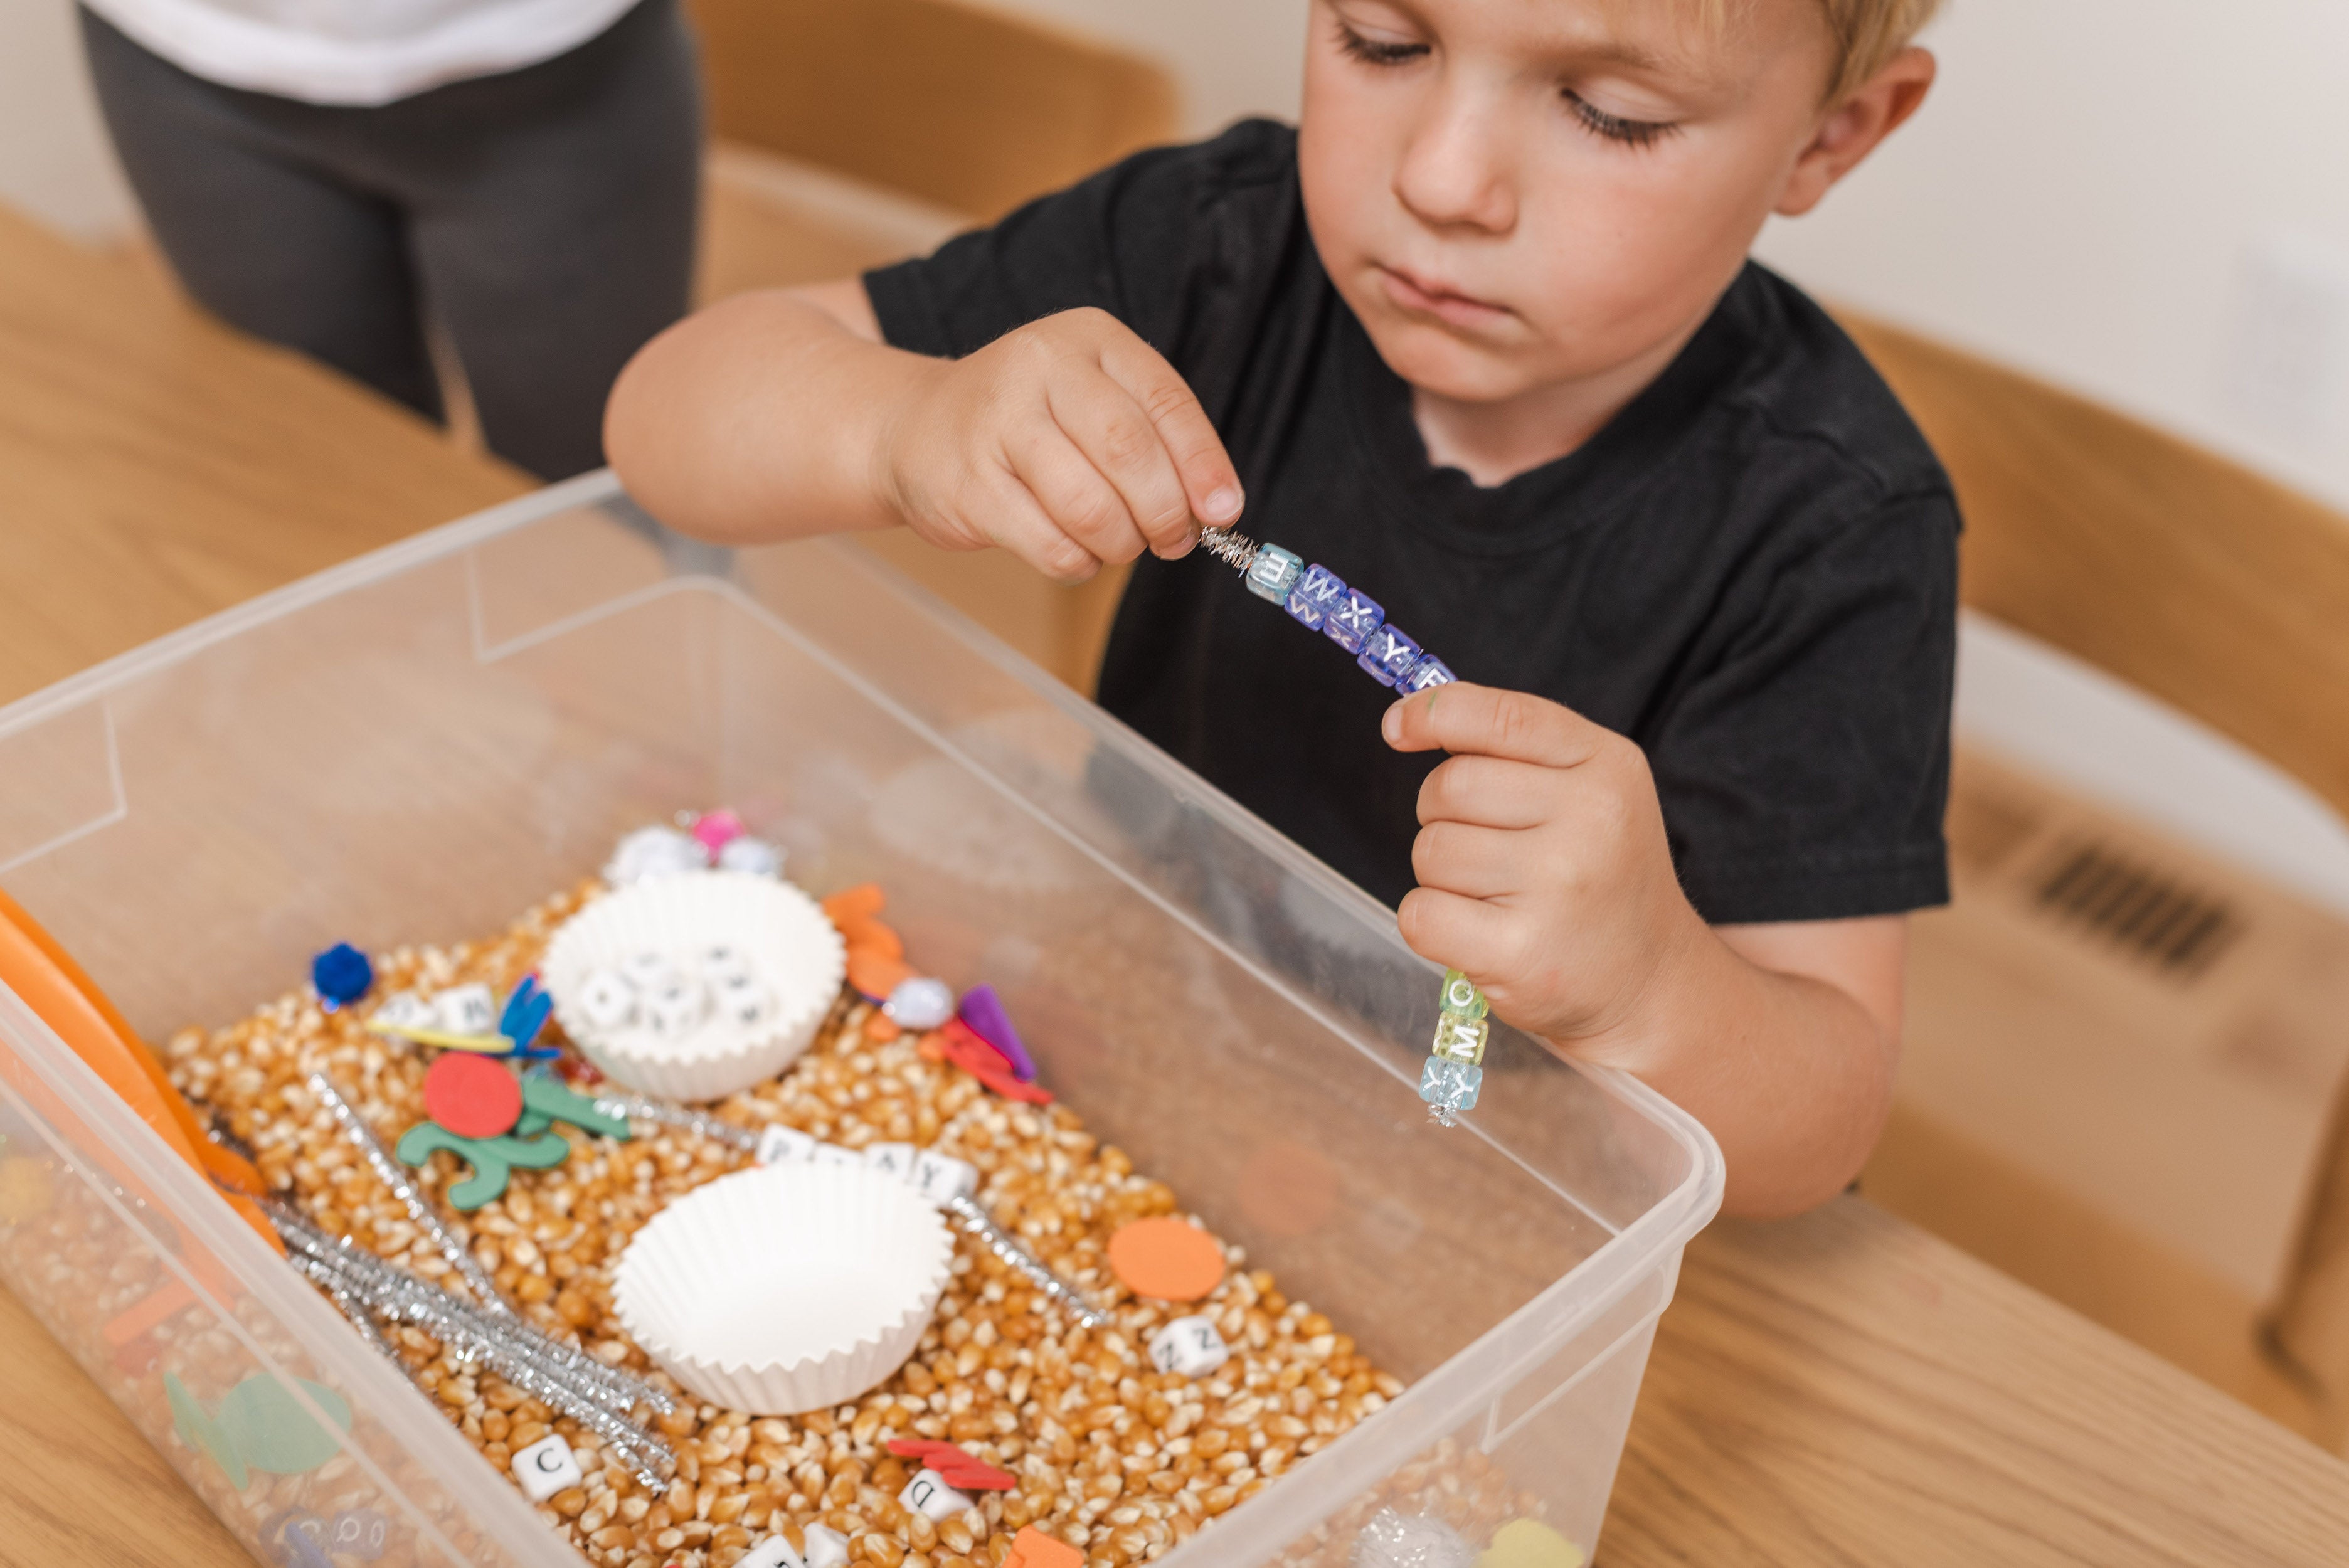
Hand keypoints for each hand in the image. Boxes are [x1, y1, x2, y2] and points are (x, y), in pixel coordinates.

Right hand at [874, 307, 1244, 581]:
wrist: (915, 427)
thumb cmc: (1027, 423)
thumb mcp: (1094, 400)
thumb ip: (1155, 441)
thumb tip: (1217, 508)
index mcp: (1088, 339)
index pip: (1166, 402)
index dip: (1204, 464)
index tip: (1224, 511)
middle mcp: (1039, 367)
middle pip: (1128, 452)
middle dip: (1165, 512)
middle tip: (1172, 539)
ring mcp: (996, 424)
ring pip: (1090, 507)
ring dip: (1120, 543)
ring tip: (1118, 544)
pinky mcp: (968, 484)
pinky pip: (1050, 544)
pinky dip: (1078, 563)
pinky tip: (1074, 551)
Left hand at [1382, 682, 1709, 1052]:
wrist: (1650, 979)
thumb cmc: (1601, 874)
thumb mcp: (1591, 788)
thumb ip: (1515, 746)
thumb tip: (1404, 719)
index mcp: (1607, 766)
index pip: (1500, 718)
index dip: (1432, 714)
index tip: (1397, 728)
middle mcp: (1590, 821)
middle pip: (1449, 786)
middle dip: (1443, 815)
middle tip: (1487, 849)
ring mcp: (1557, 889)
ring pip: (1431, 851)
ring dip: (1442, 875)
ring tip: (1496, 896)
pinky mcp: (1520, 953)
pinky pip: (1421, 914)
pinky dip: (1430, 922)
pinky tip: (1475, 932)